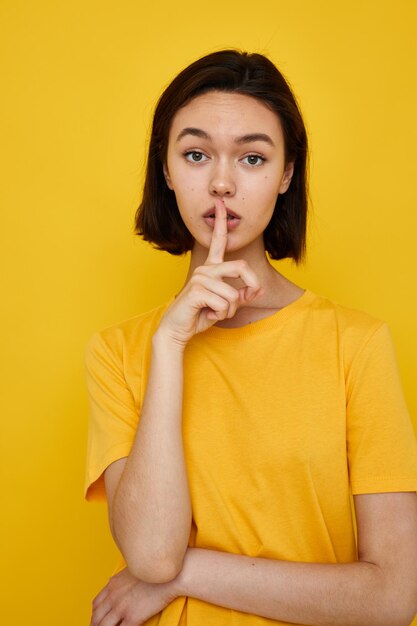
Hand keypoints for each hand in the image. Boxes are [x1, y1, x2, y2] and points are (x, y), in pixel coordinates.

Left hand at [90, 566, 177, 624]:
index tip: (98, 620)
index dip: (95, 614)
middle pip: (96, 617)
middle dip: (96, 625)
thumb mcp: (133, 570)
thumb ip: (123, 580)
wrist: (172, 574)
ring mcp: (122, 608)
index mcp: (113, 584)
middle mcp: (114, 596)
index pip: (96, 604)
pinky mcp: (132, 618)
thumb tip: (120, 585)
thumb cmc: (156, 571)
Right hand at [157, 198, 262, 346]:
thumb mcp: (225, 306)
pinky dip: (220, 315)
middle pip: (241, 267)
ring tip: (214, 313)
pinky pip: (224, 304)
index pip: (218, 241)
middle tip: (244, 301)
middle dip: (251, 286)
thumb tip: (257, 289)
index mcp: (210, 268)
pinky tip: (207, 315)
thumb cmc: (199, 316)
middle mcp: (205, 269)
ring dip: (229, 311)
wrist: (177, 330)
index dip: (221, 222)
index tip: (221, 203)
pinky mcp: (196, 290)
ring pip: (233, 294)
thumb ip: (240, 296)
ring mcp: (200, 278)